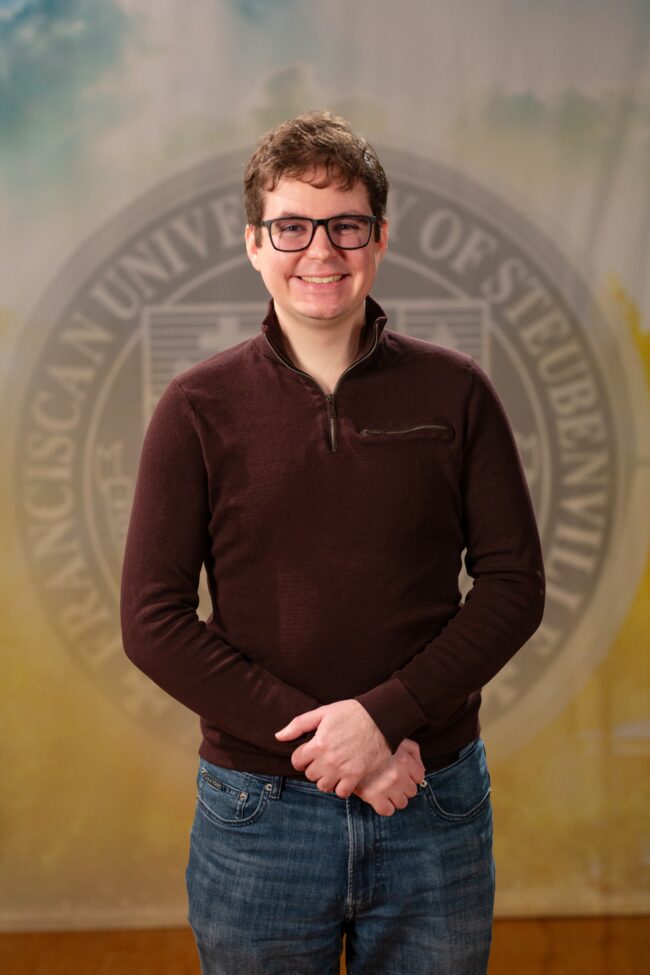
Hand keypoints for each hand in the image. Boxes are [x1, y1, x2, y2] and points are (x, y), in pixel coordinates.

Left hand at [274, 700, 391, 797]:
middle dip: (313, 768)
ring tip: (332, 769)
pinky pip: (341, 793)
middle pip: (310, 775)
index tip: (308, 754)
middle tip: (322, 760)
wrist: (380, 719)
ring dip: (325, 779)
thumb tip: (279, 736)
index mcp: (318, 744)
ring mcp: (342, 770)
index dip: (301, 758)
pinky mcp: (356, 776)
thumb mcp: (323, 712)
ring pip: (323, 786)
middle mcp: (328, 760)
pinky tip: (344, 777)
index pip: (297, 761)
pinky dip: (341, 788)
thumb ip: (298, 725)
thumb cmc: (351, 713)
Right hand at [353, 738, 424, 815]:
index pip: (420, 777)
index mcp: (405, 760)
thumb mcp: (398, 740)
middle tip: (391, 780)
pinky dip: (385, 807)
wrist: (347, 747)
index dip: (411, 775)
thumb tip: (421, 769)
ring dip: (395, 798)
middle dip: (403, 786)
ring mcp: (386, 787)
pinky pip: (388, 811)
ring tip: (385, 789)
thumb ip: (413, 752)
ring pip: (402, 803)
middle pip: (412, 791)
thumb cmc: (374, 742)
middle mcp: (398, 775)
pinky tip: (379, 797)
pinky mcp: (373, 797)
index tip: (403, 773)